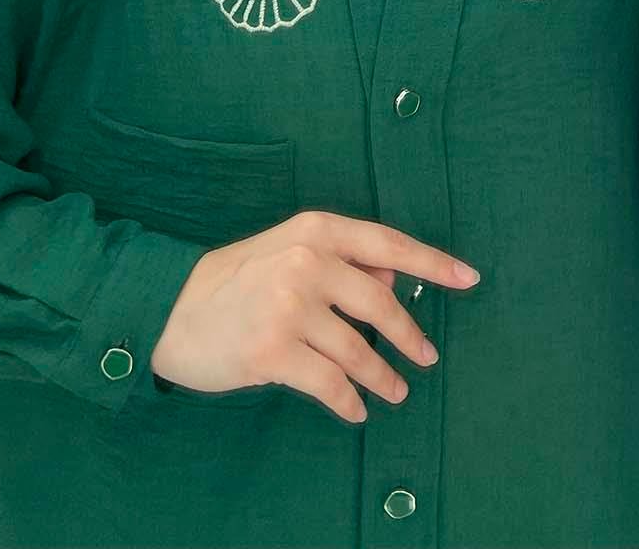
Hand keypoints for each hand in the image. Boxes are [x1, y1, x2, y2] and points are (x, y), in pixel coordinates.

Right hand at [150, 209, 479, 422]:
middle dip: (409, 337)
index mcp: (315, 229)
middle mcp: (307, 261)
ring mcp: (289, 307)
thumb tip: (394, 278)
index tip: (469, 279)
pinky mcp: (273, 351)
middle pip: (380, 304)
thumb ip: (341, 261)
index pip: (388, 244)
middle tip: (426, 357)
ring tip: (395, 391)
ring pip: (358, 351)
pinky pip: (330, 385)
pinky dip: (349, 402)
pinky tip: (356, 409)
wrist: (170, 309)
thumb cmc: (236, 280)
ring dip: (383, 377)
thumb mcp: (289, 251)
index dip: (432, 263)